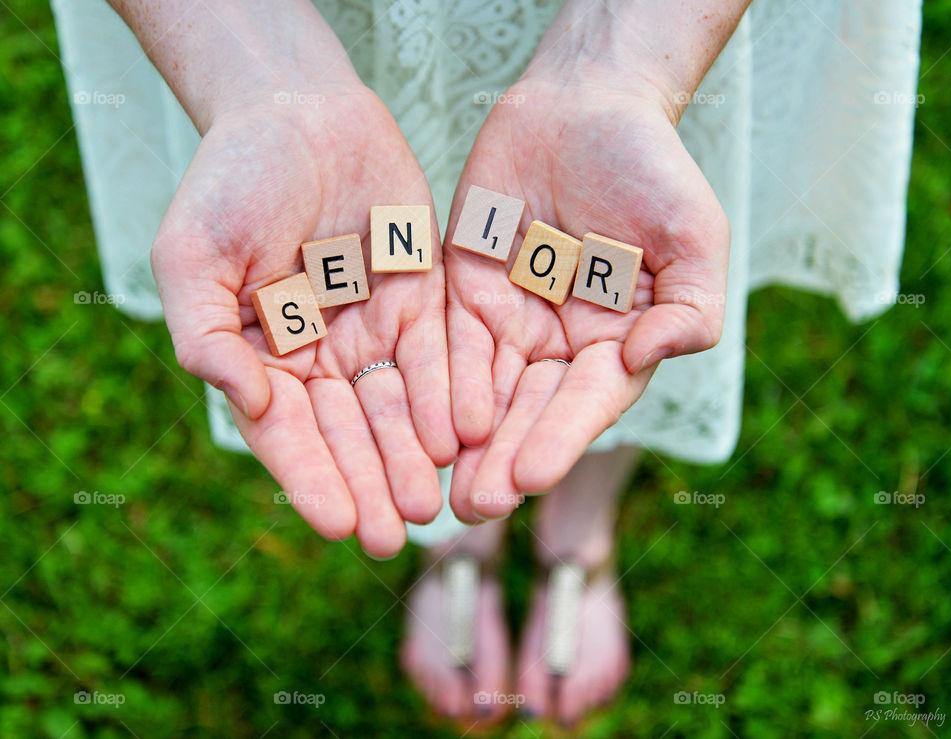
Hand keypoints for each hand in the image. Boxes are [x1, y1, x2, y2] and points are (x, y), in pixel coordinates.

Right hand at [153, 84, 455, 557]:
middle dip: (372, 482)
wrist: (298, 110)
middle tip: (398, 535)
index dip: (312, 478)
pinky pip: (436, 354)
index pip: (287, 431)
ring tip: (434, 503)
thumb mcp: (194, 254)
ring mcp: (371, 329)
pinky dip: (446, 394)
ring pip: (396, 405)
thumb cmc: (232, 178)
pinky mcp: (419, 298)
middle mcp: (319, 355)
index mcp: (261, 355)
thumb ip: (208, 333)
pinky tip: (460, 435)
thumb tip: (246, 403)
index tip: (339, 524)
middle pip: (348, 431)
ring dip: (412, 455)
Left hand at [444, 77, 728, 521]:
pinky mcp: (464, 294)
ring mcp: (510, 322)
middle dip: (504, 459)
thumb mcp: (692, 234)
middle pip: (529, 411)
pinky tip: (425, 421)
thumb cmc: (650, 169)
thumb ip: (689, 305)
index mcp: (615, 343)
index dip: (560, 437)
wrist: (583, 107)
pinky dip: (439, 382)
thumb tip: (654, 355)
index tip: (531, 476)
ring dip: (466, 442)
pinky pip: (449, 343)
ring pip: (484, 392)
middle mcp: (560, 346)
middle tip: (476, 506)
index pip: (586, 401)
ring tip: (445, 488)